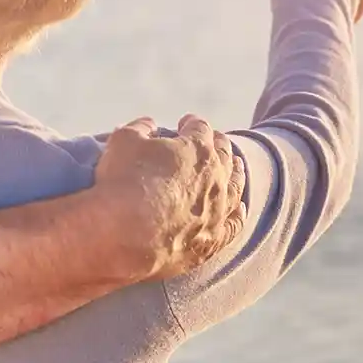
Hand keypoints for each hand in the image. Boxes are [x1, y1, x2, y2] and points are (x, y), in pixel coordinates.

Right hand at [92, 114, 246, 281]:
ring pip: (236, 187)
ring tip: (236, 166)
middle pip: (224, 153)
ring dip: (236, 173)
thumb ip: (139, 128)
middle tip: (212, 140)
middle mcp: (216, 177)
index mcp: (197, 148)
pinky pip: (235, 223)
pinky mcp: (214, 240)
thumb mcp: (123, 142)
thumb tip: (148, 124)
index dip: (191, 123)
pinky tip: (240, 208)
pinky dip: (239, 213)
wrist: (126, 238)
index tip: (185, 123)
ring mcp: (219, 210)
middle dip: (217, 144)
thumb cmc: (123, 184)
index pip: (199, 128)